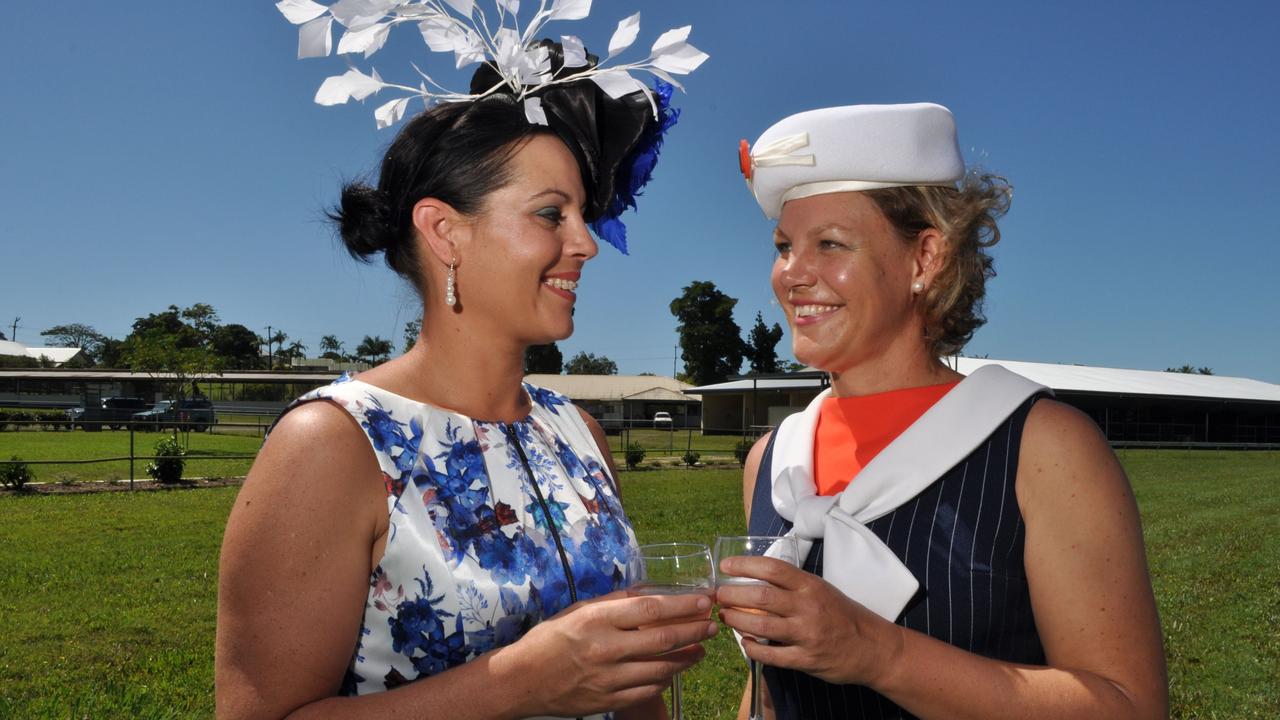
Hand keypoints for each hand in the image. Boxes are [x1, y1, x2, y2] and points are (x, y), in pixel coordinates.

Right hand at [496, 589, 717, 716]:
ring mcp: (608, 678)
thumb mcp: (578, 610)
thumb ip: (613, 603)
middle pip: (662, 639)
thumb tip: (647, 592)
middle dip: (694, 631)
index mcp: (597, 620)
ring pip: (661, 668)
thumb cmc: (549, 639)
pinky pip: (647, 690)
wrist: (523, 680)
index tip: (703, 601)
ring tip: (701, 649)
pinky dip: (665, 679)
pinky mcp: (608, 700)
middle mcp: (605, 648)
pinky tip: (674, 670)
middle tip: (712, 625)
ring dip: (687, 657)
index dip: (682, 605)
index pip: (650, 609)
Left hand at [715, 556, 902, 687]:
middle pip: (761, 596)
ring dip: (737, 620)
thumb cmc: (843, 615)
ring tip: (725, 615)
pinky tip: (745, 642)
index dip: (745, 565)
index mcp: (811, 586)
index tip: (726, 565)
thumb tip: (756, 578)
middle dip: (732, 594)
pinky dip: (752, 649)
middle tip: (718, 594)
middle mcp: (808, 607)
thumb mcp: (822, 590)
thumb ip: (793, 585)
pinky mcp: (806, 659)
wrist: (873, 648)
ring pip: (761, 626)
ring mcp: (807, 635)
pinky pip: (771, 655)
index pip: (773, 569)